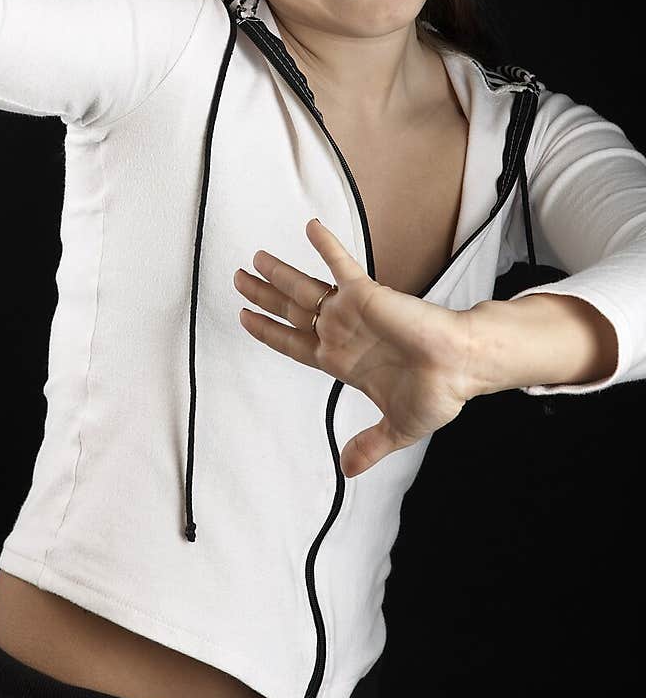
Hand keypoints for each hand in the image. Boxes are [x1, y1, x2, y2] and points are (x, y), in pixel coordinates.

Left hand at [233, 218, 474, 477]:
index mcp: (340, 361)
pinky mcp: (367, 296)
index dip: (267, 332)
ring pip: (303, 288)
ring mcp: (350, 313)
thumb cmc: (435, 393)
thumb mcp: (395, 429)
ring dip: (278, 273)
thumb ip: (369, 445)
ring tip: (254, 258)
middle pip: (289, 311)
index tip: (244, 318)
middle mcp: (339, 333)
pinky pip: (341, 267)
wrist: (460, 371)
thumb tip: (348, 470)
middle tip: (237, 278)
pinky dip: (326, 247)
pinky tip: (310, 227)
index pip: (292, 344)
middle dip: (261, 295)